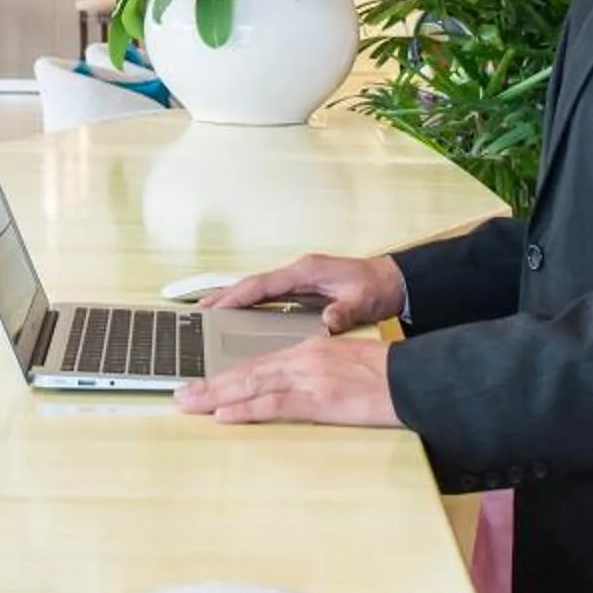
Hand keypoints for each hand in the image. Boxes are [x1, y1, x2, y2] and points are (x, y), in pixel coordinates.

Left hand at [174, 335, 397, 426]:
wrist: (415, 378)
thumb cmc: (387, 374)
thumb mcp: (344, 363)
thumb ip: (316, 372)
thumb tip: (293, 387)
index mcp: (309, 350)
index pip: (258, 361)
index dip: (228, 373)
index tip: (204, 381)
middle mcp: (304, 359)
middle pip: (247, 370)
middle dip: (211, 384)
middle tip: (182, 394)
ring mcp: (310, 378)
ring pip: (252, 384)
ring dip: (216, 395)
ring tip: (190, 403)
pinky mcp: (320, 399)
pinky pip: (274, 404)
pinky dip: (246, 408)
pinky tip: (225, 414)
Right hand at [200, 251, 405, 333]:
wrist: (393, 283)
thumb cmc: (377, 287)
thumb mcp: (362, 301)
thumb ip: (343, 312)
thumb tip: (329, 322)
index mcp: (306, 270)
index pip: (264, 284)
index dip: (238, 295)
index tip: (217, 306)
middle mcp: (298, 272)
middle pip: (253, 285)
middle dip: (225, 296)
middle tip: (199, 310)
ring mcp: (299, 281)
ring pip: (258, 291)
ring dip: (234, 300)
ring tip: (209, 314)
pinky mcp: (302, 290)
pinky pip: (268, 298)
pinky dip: (250, 305)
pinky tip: (239, 317)